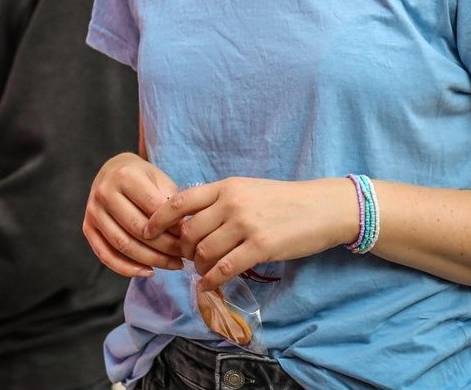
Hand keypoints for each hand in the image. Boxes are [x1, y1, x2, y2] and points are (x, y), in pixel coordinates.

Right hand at [82, 153, 186, 277]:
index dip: (174, 226)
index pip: (153, 208)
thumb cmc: (143, 177)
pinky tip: (149, 272)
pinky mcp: (87, 227)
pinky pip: (105, 255)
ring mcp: (93, 211)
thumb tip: (185, 233)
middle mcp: (104, 192)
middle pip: (138, 229)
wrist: (113, 170)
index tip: (190, 237)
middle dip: (165, 246)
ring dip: (151, 260)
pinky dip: (127, 269)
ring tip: (173, 264)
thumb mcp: (160, 179)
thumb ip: (171, 202)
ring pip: (123, 245)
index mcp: (125, 175)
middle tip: (184, 255)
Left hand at [145, 177, 355, 292]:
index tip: (147, 231)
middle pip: (189, 231)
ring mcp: (245, 225)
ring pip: (204, 251)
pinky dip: (212, 280)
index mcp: (226, 186)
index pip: (180, 200)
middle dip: (183, 249)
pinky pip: (225, 268)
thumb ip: (221, 202)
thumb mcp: (248, 189)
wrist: (323, 207)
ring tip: (202, 271)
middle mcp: (231, 203)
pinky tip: (209, 285)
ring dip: (198, 266)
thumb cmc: (285, 200)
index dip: (158, 218)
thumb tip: (192, 222)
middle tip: (187, 259)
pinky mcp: (260, 247)